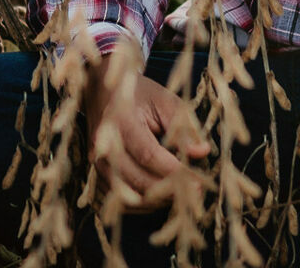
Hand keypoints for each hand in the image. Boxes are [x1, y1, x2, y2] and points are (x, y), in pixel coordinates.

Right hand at [83, 69, 210, 209]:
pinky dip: (146, 205)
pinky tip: (164, 195)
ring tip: (183, 194)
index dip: (175, 171)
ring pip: (130, 196)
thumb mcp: (166, 102)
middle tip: (197, 192)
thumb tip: (202, 152)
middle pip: (138, 180)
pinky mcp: (98, 176)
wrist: (106, 94)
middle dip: (170, 191)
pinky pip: (122, 202)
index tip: (199, 180)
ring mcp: (98, 163)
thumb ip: (183, 127)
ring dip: (159, 201)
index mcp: (121, 120)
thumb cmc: (141, 96)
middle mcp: (104, 145)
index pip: (148, 154)